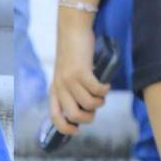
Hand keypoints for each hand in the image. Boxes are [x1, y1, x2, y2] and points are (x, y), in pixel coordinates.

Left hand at [49, 24, 109, 138]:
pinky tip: (106, 84)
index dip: (65, 128)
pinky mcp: (80, 71)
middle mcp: (59, 86)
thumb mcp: (67, 75)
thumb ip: (72, 91)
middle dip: (89, 116)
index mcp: (54, 89)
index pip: (55, 117)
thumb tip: (86, 110)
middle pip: (74, 115)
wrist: (72, 30)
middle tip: (95, 106)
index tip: (77, 130)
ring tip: (101, 91)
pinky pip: (96, 90)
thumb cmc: (73, 55)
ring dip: (100, 101)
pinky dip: (104, 90)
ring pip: (89, 104)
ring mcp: (69, 79)